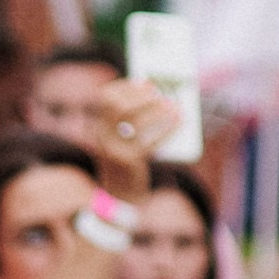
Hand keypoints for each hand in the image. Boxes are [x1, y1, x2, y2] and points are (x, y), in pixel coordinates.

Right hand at [91, 83, 179, 199]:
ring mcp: (114, 150)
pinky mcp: (130, 162)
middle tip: (159, 93)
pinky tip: (179, 122)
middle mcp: (102, 137)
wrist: (120, 197)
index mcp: (98, 127)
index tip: (144, 81)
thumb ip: (127, 122)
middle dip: (141, 96)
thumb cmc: (125, 162)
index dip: (125, 86)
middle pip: (118, 106)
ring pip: (135, 122)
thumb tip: (154, 94)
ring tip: (173, 105)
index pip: (105, 98)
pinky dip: (167, 129)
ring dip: (157, 110)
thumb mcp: (118, 140)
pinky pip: (150, 141)